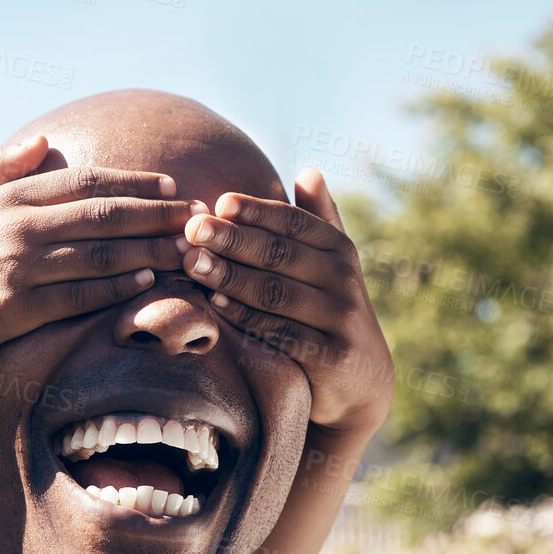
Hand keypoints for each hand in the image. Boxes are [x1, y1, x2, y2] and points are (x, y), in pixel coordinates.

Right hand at [0, 134, 199, 372]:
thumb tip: (43, 138)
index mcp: (8, 198)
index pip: (85, 182)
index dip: (132, 183)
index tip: (168, 187)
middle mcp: (16, 227)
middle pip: (103, 214)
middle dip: (155, 214)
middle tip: (193, 217)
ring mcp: (17, 267)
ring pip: (99, 253)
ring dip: (148, 250)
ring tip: (183, 250)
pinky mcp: (17, 308)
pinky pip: (80, 295)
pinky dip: (116, 287)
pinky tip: (145, 281)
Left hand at [180, 168, 392, 435]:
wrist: (360, 382)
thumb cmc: (329, 312)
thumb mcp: (331, 265)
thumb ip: (319, 220)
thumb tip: (309, 170)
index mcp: (339, 250)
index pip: (294, 223)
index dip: (257, 211)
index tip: (218, 202)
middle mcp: (343, 279)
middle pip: (280, 254)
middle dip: (233, 240)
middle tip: (192, 230)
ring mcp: (338, 318)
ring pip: (275, 292)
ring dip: (230, 276)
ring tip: (192, 263)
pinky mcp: (329, 355)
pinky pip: (279, 331)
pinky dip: (246, 316)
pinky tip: (216, 303)